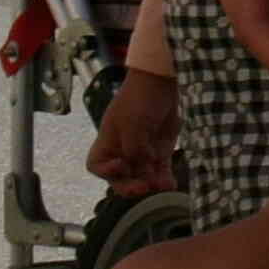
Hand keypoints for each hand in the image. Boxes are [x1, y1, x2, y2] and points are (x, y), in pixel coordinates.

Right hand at [88, 68, 179, 195]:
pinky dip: (165, 180)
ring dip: (151, 185)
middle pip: (120, 178)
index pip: (96, 165)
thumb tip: (144, 172)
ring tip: (162, 185)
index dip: (106, 171)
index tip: (120, 166)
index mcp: (108, 141)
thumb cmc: (139, 98)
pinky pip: (160, 171)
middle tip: (144, 187)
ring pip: (143, 178)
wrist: (161, 81)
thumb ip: (134, 149)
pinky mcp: (160, 150)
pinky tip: (171, 184)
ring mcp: (142, 151)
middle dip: (131, 186)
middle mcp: (122, 150)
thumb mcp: (132, 123)